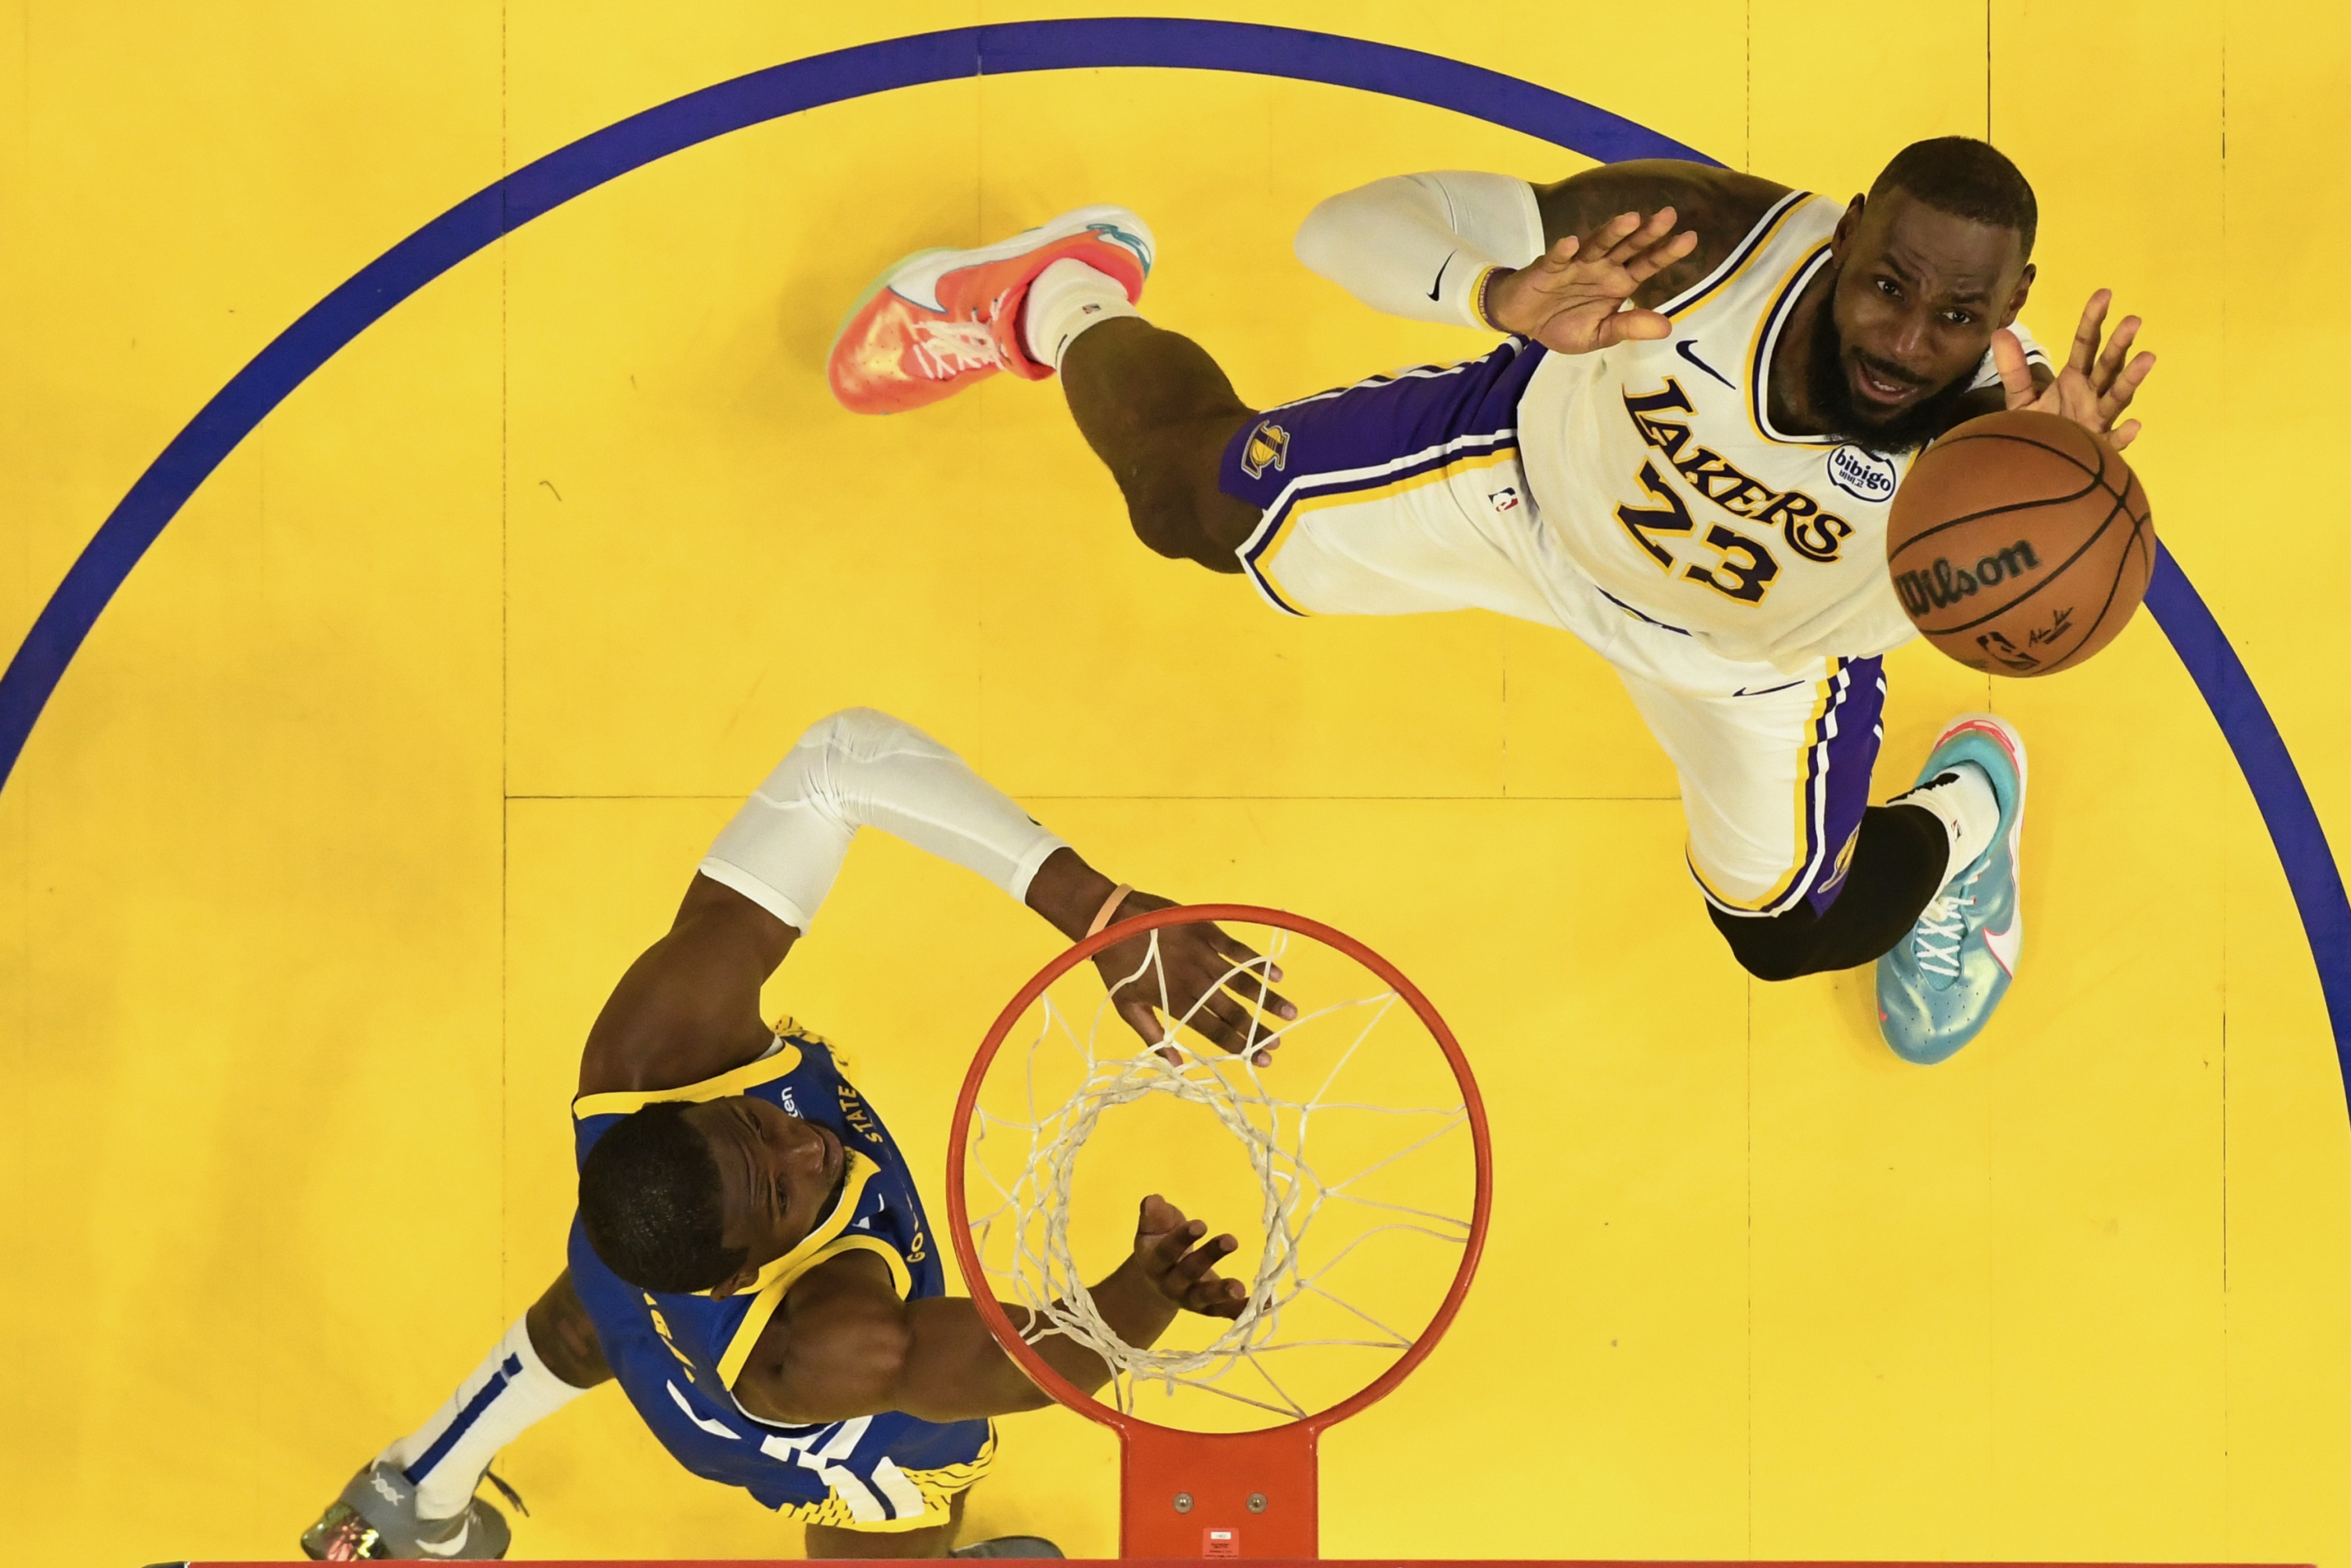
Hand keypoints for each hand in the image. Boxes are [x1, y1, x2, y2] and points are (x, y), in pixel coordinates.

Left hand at [1093, 890, 1296, 1066]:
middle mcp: (1193, 981)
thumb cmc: (1116, 967)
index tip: (1262, 1061)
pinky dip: (1257, 961)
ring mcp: (1201, 954)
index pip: (1214, 1030)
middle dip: (1258, 1030)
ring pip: (1241, 981)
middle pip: (1232, 1011)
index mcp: (1176, 1001)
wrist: (1109, 919)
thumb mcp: (1127, 1007)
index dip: (1239, 1046)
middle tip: (1278, 1044)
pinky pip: (1236, 948)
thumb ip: (1153, 1036)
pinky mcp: (1205, 930)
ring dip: (1267, 998)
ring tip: (1290, 1013)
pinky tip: (1277, 973)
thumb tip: (1176, 1067)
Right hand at [1126, 1195, 1246, 1318]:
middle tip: (1230, 1240)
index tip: (1201, 1224)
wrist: (1155, 1284)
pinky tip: (1265, 1304)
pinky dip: (1243, 1309)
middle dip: (1208, 1257)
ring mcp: (1190, 1299)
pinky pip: (1225, 1311)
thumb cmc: (1159, 1245)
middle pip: (1188, 1272)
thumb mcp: (1152, 1229)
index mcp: (1154, 1262)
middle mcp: (1171, 1284)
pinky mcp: (1209, 1308)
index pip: (1167, 1251)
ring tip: (1240, 1287)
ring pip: (1205, 1297)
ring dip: (1222, 1292)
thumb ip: (1153, 1215)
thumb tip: (1153, 1200)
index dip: (1182, 1239)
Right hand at [1483, 208, 1697, 354]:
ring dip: (1612, 232)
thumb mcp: (1599, 335)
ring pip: (1597, 244)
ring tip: (1630, 219)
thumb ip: (1628, 327)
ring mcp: (1576, 264)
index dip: (1667, 252)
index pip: (1647, 264)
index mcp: (1618, 282)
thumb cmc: (1563, 324)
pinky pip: (1556, 258)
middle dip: (1647, 232)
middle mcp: (1602, 267)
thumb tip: (1668, 327)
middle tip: (1669, 216)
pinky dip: (1562, 250)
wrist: (1523, 321)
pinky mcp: (1548, 267)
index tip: (1690, 238)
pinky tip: (1570, 243)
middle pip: (1628, 246)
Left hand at [1993, 288, 2154, 450]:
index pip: (2087, 344)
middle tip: (2133, 321)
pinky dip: (2123, 435)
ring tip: (2148, 357)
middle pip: (2108, 365)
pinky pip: (2112, 440)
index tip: (2104, 294)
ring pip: (2117, 396)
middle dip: (2120, 344)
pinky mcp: (2096, 446)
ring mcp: (2097, 419)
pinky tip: (2134, 426)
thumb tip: (2000, 332)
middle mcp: (2092, 394)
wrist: (2037, 465)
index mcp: (2076, 378)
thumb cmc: (2038, 429)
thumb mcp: (2021, 398)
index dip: (2094, 320)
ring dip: (2131, 378)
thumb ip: (2014, 370)